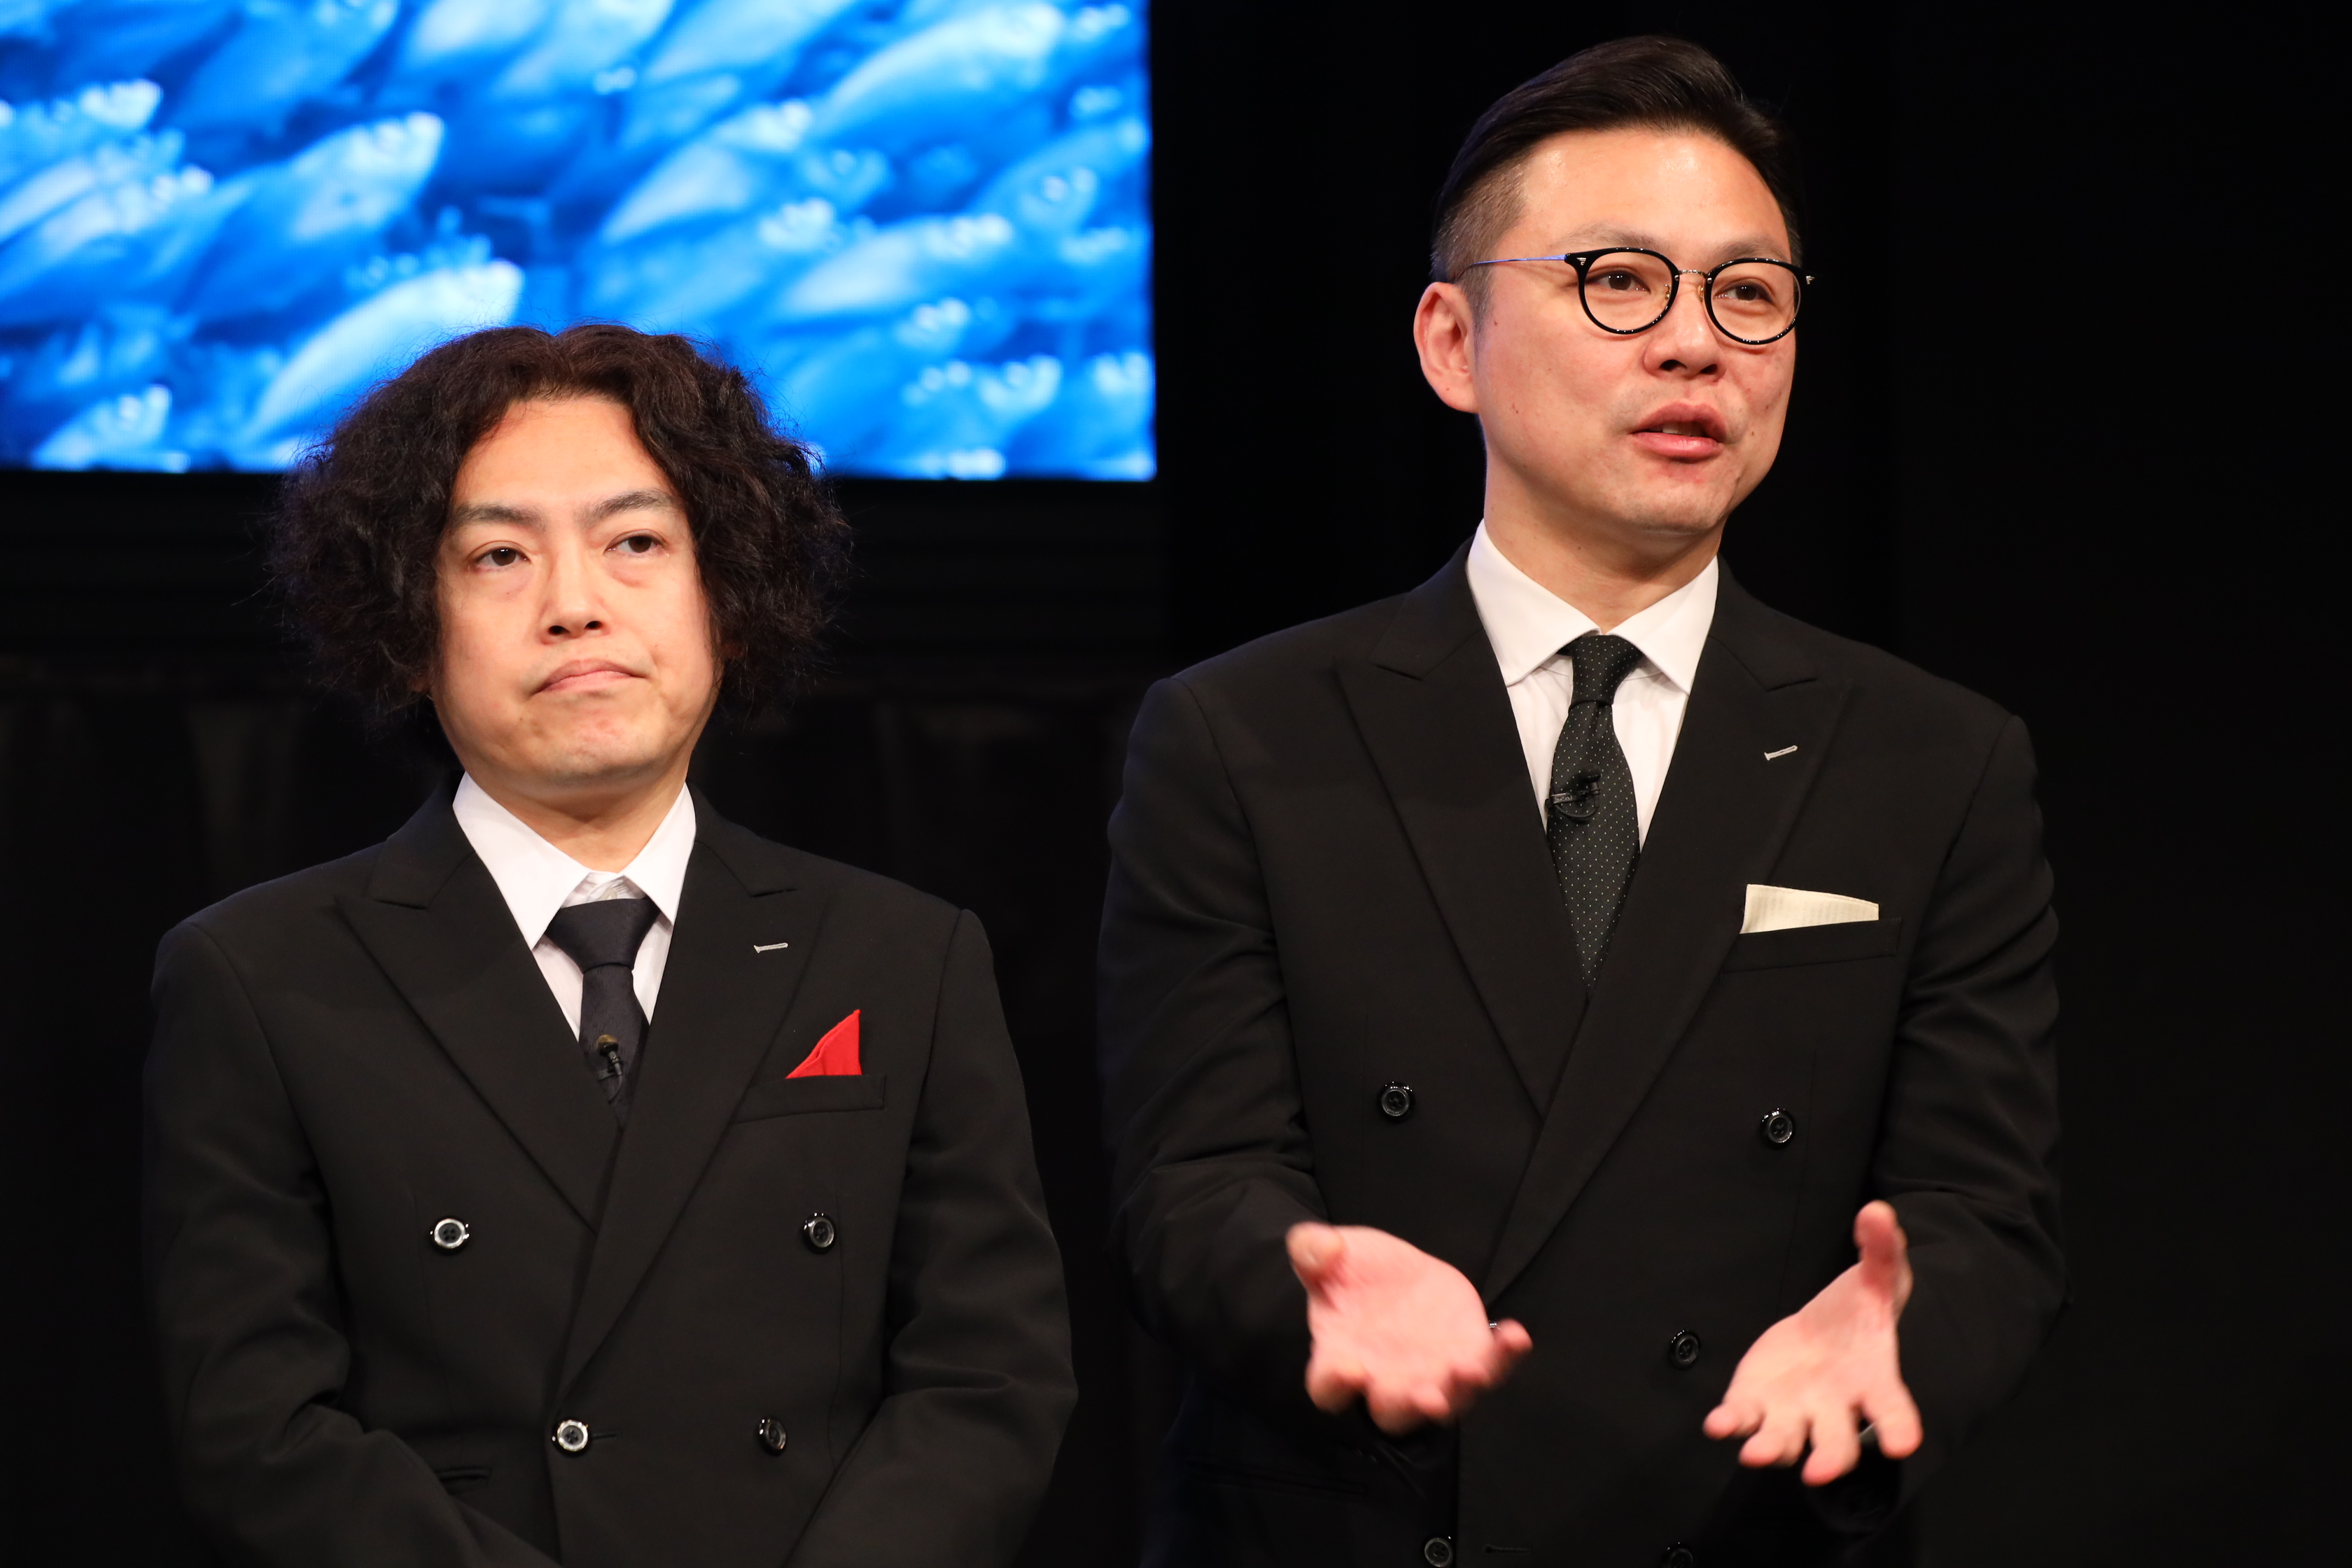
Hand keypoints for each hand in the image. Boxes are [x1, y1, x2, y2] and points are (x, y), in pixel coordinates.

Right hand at [1288, 1222, 1531, 1433]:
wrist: (1394, 1274)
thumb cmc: (1351, 1272)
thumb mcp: (1326, 1251)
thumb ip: (1311, 1250)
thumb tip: (1320, 1252)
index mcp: (1340, 1357)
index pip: (1328, 1388)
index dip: (1336, 1384)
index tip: (1349, 1368)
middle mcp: (1385, 1379)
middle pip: (1393, 1413)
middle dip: (1409, 1407)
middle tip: (1425, 1397)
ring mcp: (1431, 1374)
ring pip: (1448, 1402)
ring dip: (1460, 1392)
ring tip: (1472, 1371)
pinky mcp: (1468, 1357)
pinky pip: (1491, 1368)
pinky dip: (1505, 1357)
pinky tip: (1516, 1335)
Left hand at [1703, 1200, 1923, 1484]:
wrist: (1824, 1332)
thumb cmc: (1861, 1312)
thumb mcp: (1878, 1276)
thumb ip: (1882, 1249)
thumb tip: (1877, 1212)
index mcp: (1873, 1381)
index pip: (1893, 1410)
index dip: (1899, 1428)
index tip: (1903, 1444)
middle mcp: (1835, 1408)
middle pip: (1837, 1443)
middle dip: (1830, 1458)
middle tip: (1819, 1471)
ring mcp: (1793, 1412)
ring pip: (1785, 1441)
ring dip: (1771, 1448)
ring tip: (1756, 1454)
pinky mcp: (1755, 1404)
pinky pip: (1742, 1420)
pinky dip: (1730, 1424)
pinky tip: (1717, 1424)